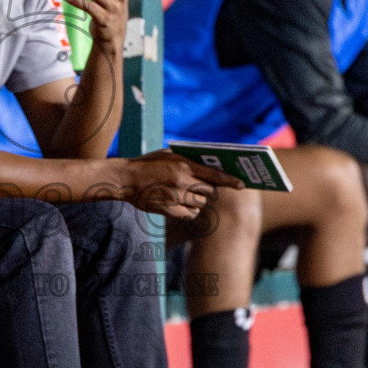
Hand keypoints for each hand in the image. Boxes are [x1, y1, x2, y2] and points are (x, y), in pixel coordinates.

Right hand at [122, 150, 243, 218]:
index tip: (242, 184)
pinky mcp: (169, 210)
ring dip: (198, 200)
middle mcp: (181, 182)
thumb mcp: (168, 154)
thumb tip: (210, 164)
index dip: (230, 180)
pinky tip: (180, 203)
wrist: (125, 179)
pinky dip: (189, 210)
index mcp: (182, 165)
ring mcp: (175, 198)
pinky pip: (190, 214)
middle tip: (200, 186)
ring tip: (185, 193)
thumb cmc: (148, 163)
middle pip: (209, 191)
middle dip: (208, 189)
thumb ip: (188, 159)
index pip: (214, 174)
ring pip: (201, 204)